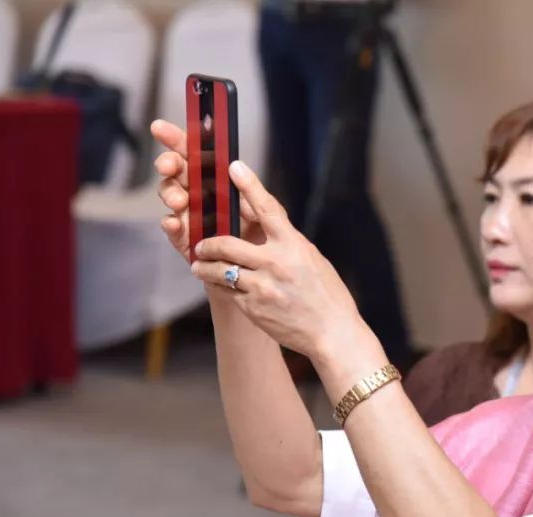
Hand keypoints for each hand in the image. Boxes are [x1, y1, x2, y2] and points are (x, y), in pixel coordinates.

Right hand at [149, 118, 266, 264]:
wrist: (259, 275)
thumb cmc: (262, 240)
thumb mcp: (263, 212)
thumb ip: (250, 191)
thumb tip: (235, 165)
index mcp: (216, 182)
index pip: (193, 154)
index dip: (176, 139)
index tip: (160, 129)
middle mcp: (199, 195)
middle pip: (176, 172)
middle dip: (168, 164)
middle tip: (169, 166)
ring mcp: (190, 217)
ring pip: (170, 197)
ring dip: (170, 194)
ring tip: (179, 200)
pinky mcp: (187, 242)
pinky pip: (173, 230)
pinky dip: (170, 225)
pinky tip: (174, 223)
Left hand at [188, 159, 380, 367]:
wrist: (333, 333)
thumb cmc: (327, 295)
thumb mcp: (312, 260)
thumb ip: (287, 243)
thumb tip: (267, 226)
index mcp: (294, 246)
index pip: (267, 208)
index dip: (249, 186)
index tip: (234, 167)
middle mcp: (275, 263)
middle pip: (227, 243)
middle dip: (208, 242)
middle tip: (202, 244)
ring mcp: (262, 287)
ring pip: (219, 270)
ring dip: (205, 266)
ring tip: (199, 266)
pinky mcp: (252, 308)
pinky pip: (226, 292)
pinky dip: (219, 286)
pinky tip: (218, 285)